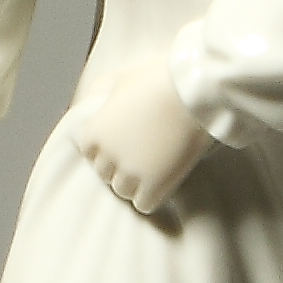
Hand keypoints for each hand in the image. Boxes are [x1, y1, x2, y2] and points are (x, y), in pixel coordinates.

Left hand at [68, 57, 213, 215]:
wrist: (193, 91)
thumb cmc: (160, 78)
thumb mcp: (121, 77)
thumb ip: (100, 91)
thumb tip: (93, 101)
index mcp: (95, 130)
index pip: (89, 152)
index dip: (107, 147)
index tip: (123, 143)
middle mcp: (107, 155)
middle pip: (105, 173)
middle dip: (120, 166)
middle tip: (141, 155)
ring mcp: (130, 172)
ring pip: (122, 191)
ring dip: (135, 183)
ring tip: (153, 169)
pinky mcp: (154, 185)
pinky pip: (143, 204)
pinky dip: (152, 196)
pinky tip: (163, 182)